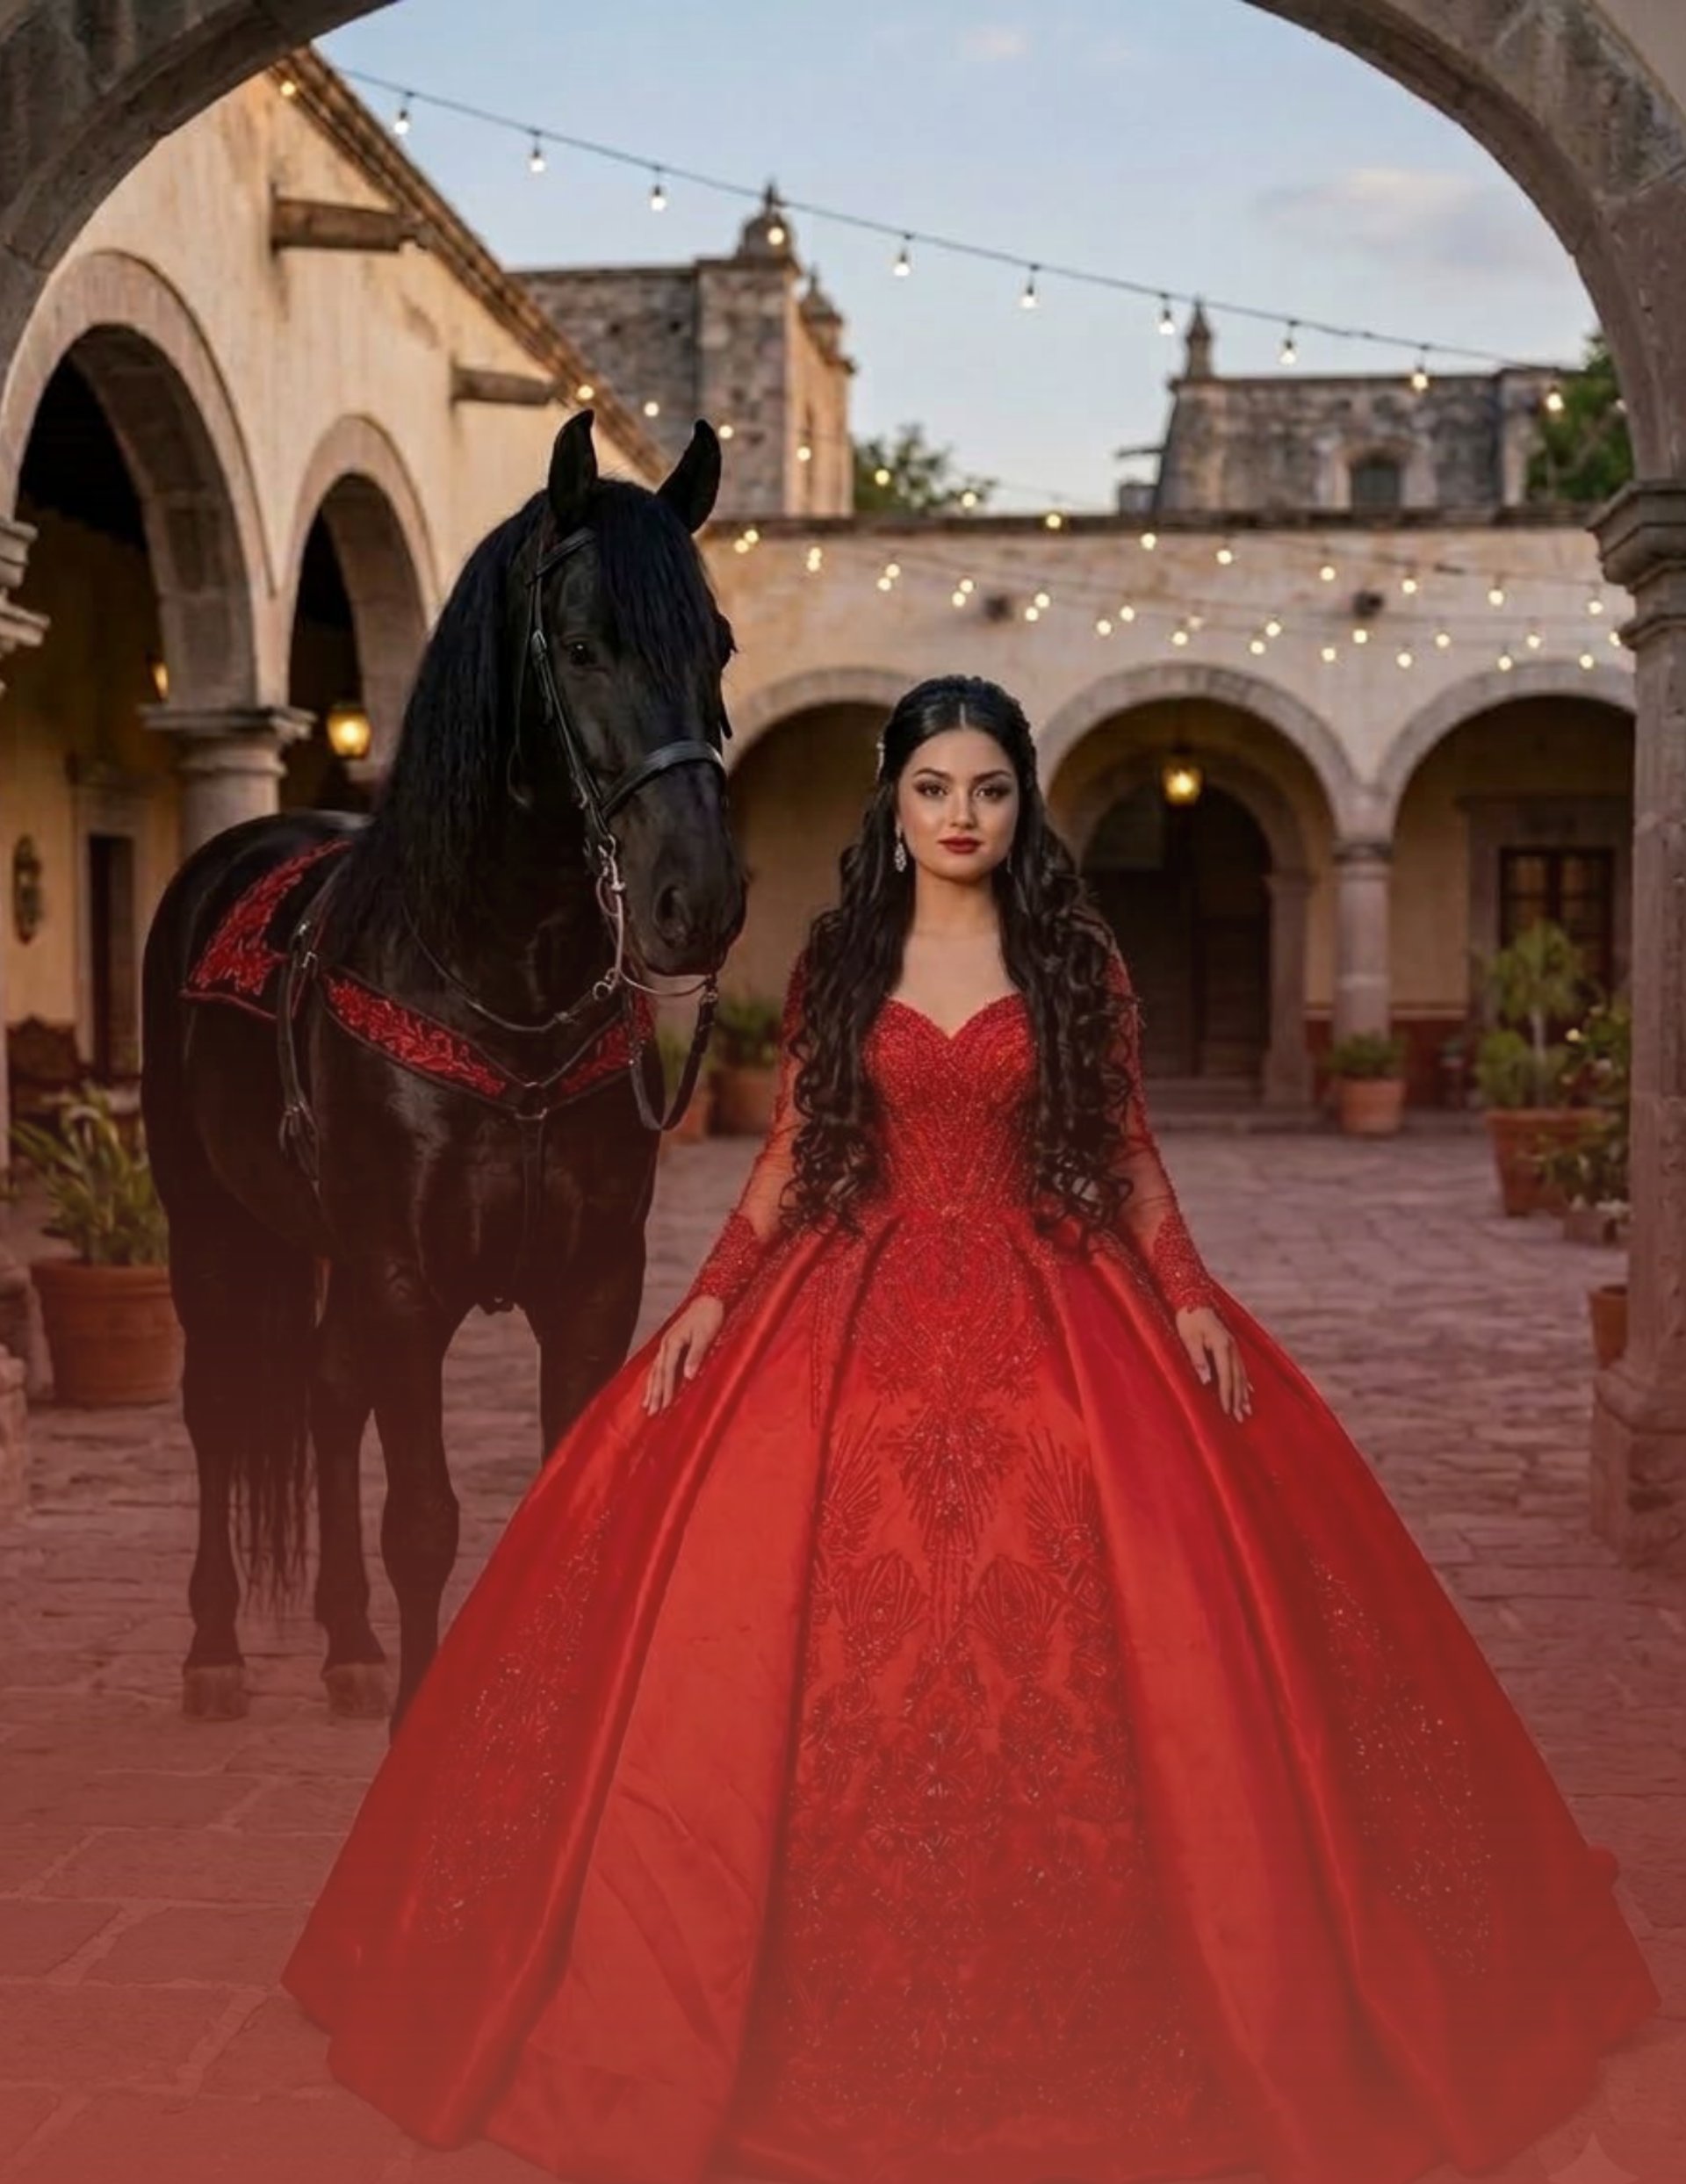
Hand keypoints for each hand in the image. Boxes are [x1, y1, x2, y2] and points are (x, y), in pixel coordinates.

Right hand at [642, 1295, 725, 1412]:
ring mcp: (667, 1343)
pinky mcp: (671, 1342)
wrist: (710, 1298)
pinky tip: (652, 1384)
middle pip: (657, 1373)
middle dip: (654, 1393)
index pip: (667, 1371)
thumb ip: (695, 1356)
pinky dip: (654, 1377)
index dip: (666, 1389)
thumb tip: (687, 1376)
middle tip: (650, 1412)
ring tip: (646, 1404)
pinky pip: (659, 1364)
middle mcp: (666, 1344)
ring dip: (651, 1387)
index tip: (664, 1406)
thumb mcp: (705, 1336)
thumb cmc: (710, 1316)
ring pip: (655, 1369)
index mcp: (673, 1342)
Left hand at [1175, 1305, 1251, 1420]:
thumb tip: (1206, 1381)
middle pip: (1237, 1378)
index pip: (1226, 1377)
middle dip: (1238, 1399)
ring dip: (1244, 1393)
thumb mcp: (1189, 1339)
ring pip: (1241, 1374)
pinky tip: (1249, 1391)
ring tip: (1246, 1410)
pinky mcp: (1231, 1345)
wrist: (1193, 1299)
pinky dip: (1245, 1381)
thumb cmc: (1188, 1319)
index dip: (1227, 1395)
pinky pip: (1241, 1367)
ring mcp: (1233, 1346)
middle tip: (1240, 1418)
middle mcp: (1232, 1347)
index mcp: (1222, 1346)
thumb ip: (1198, 1360)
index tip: (1227, 1411)